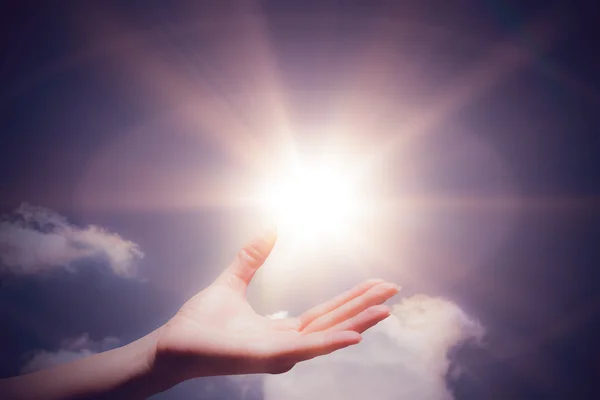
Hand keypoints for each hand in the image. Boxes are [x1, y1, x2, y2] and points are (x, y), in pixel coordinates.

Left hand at [152, 227, 398, 383]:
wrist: (172, 343)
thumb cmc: (199, 322)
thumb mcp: (232, 282)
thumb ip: (251, 258)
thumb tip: (270, 228)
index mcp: (281, 330)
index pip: (325, 313)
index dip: (351, 299)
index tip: (375, 283)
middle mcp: (287, 345)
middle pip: (335, 322)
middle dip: (364, 307)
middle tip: (394, 289)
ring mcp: (280, 354)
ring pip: (328, 336)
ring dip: (359, 323)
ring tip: (386, 309)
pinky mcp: (268, 357)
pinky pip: (307, 350)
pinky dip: (333, 342)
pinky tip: (355, 335)